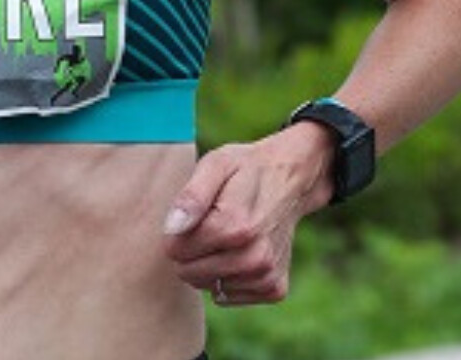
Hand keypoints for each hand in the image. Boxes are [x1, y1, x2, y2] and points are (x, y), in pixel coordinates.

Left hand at [162, 125, 334, 305]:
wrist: (290, 179)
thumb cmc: (244, 168)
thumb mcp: (215, 164)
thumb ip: (191, 197)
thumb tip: (171, 229)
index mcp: (235, 226)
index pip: (179, 250)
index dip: (176, 232)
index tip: (190, 215)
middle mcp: (254, 257)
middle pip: (191, 272)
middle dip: (189, 251)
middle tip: (206, 224)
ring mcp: (267, 276)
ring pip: (209, 285)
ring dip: (208, 264)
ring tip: (225, 234)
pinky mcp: (275, 288)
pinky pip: (229, 296)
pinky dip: (226, 277)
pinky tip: (237, 251)